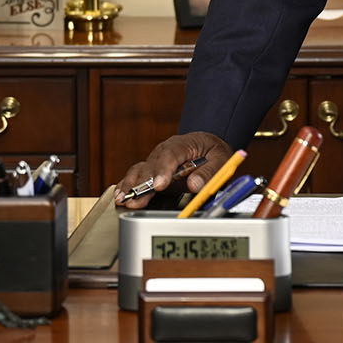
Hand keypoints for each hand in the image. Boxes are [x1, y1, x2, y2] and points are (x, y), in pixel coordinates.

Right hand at [115, 131, 232, 208]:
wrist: (207, 148)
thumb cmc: (214, 153)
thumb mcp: (221, 160)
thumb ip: (210, 172)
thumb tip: (195, 184)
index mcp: (185, 143)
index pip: (171, 154)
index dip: (163, 170)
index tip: (159, 185)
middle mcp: (166, 150)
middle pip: (152, 165)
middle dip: (144, 183)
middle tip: (138, 199)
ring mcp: (157, 160)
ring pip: (140, 170)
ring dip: (131, 185)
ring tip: (124, 199)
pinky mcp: (152, 171)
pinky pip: (137, 176)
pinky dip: (127, 185)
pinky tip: (120, 195)